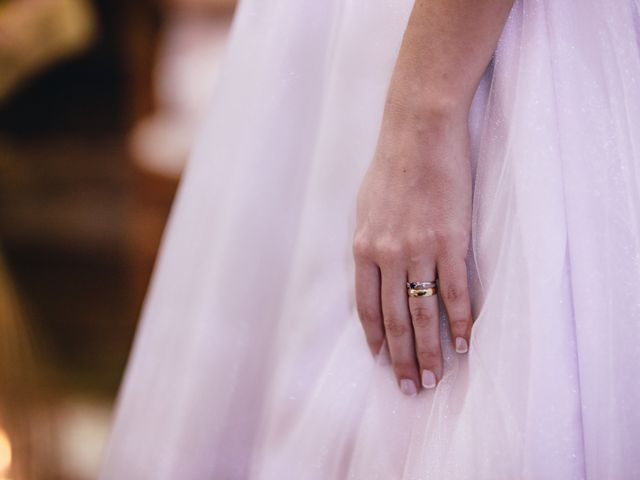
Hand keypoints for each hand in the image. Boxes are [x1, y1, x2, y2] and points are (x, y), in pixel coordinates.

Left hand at [353, 106, 473, 395]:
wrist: (419, 132)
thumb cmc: (390, 167)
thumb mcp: (365, 207)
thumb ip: (368, 244)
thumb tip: (373, 271)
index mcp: (363, 248)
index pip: (367, 307)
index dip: (375, 338)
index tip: (381, 361)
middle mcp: (388, 255)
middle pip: (395, 319)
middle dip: (401, 358)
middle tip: (409, 388)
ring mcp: (420, 250)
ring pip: (424, 314)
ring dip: (430, 351)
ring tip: (433, 378)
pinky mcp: (451, 242)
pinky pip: (456, 292)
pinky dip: (461, 322)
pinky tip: (463, 343)